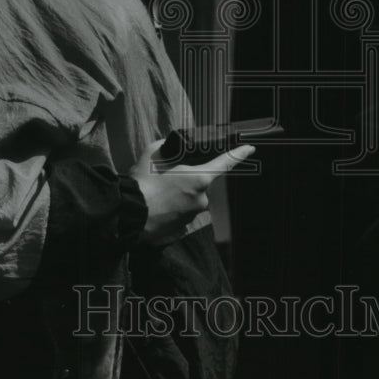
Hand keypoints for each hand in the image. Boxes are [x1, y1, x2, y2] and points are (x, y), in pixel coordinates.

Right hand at [130, 138, 254, 244]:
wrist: (128, 215)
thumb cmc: (142, 183)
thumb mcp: (153, 153)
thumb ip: (168, 148)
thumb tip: (170, 148)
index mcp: (199, 178)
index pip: (225, 163)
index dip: (239, 154)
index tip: (250, 148)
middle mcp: (201, 199)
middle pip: (199, 183)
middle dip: (186, 180)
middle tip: (163, 179)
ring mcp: (192, 217)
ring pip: (188, 200)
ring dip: (176, 196)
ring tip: (155, 195)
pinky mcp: (181, 230)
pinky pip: (179, 215)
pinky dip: (170, 210)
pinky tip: (155, 208)